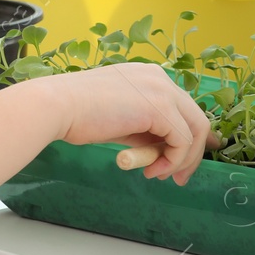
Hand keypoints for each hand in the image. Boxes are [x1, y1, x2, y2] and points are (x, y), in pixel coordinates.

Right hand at [33, 63, 217, 185]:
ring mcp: (163, 91)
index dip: (190, 137)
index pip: (183, 107)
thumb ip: (144, 128)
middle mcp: (161, 78)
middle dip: (192, 153)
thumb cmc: (78, 113)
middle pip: (196, 118)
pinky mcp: (160, 108)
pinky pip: (182, 142)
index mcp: (150, 76)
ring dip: (183, 160)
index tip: (185, 161)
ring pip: (195, 130)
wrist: (58, 106)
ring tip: (161, 175)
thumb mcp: (120, 118)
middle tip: (178, 178)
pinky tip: (152, 170)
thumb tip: (163, 149)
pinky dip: (172, 161)